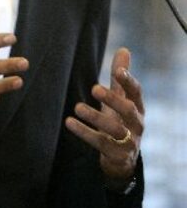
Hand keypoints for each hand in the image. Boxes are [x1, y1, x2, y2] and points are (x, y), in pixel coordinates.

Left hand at [65, 47, 144, 182]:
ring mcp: (129, 141)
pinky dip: (84, 132)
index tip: (117, 71)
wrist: (122, 158)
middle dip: (112, 98)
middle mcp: (136, 123)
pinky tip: (69, 122)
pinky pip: (101, 143)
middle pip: (128, 109)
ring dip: (95, 117)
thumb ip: (121, 77)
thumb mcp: (122, 99)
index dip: (128, 81)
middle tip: (94, 88)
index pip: (136, 92)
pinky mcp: (117, 155)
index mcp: (138, 107)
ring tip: (77, 107)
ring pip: (115, 129)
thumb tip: (124, 49)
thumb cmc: (120, 120)